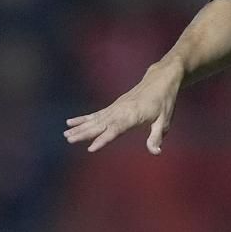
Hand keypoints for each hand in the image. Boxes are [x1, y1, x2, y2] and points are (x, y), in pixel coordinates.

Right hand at [64, 59, 185, 154]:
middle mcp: (120, 111)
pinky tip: (71, 122)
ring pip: (94, 119)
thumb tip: (155, 152)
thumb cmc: (164, 101)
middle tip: (69, 139)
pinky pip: (95, 114)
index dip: (103, 139)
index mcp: (132, 115)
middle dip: (84, 133)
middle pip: (99, 124)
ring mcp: (115, 108)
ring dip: (79, 127)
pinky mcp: (113, 107)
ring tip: (65, 134)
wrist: (160, 79)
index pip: (115, 129)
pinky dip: (83, 118)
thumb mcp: (165, 120)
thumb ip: (157, 136)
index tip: (91, 148)